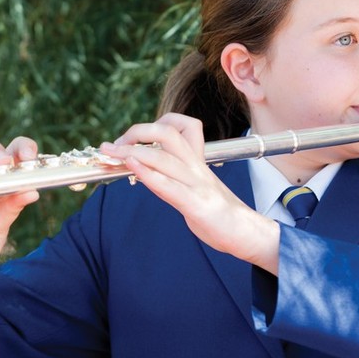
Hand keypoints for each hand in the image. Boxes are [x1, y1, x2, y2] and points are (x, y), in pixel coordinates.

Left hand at [101, 113, 279, 273]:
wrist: (246, 232)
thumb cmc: (217, 210)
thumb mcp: (193, 185)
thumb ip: (172, 174)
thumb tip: (144, 168)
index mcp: (196, 160)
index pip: (179, 125)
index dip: (150, 126)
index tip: (126, 139)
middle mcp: (196, 166)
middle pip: (168, 133)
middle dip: (137, 132)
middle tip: (113, 145)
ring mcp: (197, 184)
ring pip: (165, 157)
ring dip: (133, 152)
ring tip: (112, 152)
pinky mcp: (197, 204)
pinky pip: (170, 186)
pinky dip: (149, 175)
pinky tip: (133, 168)